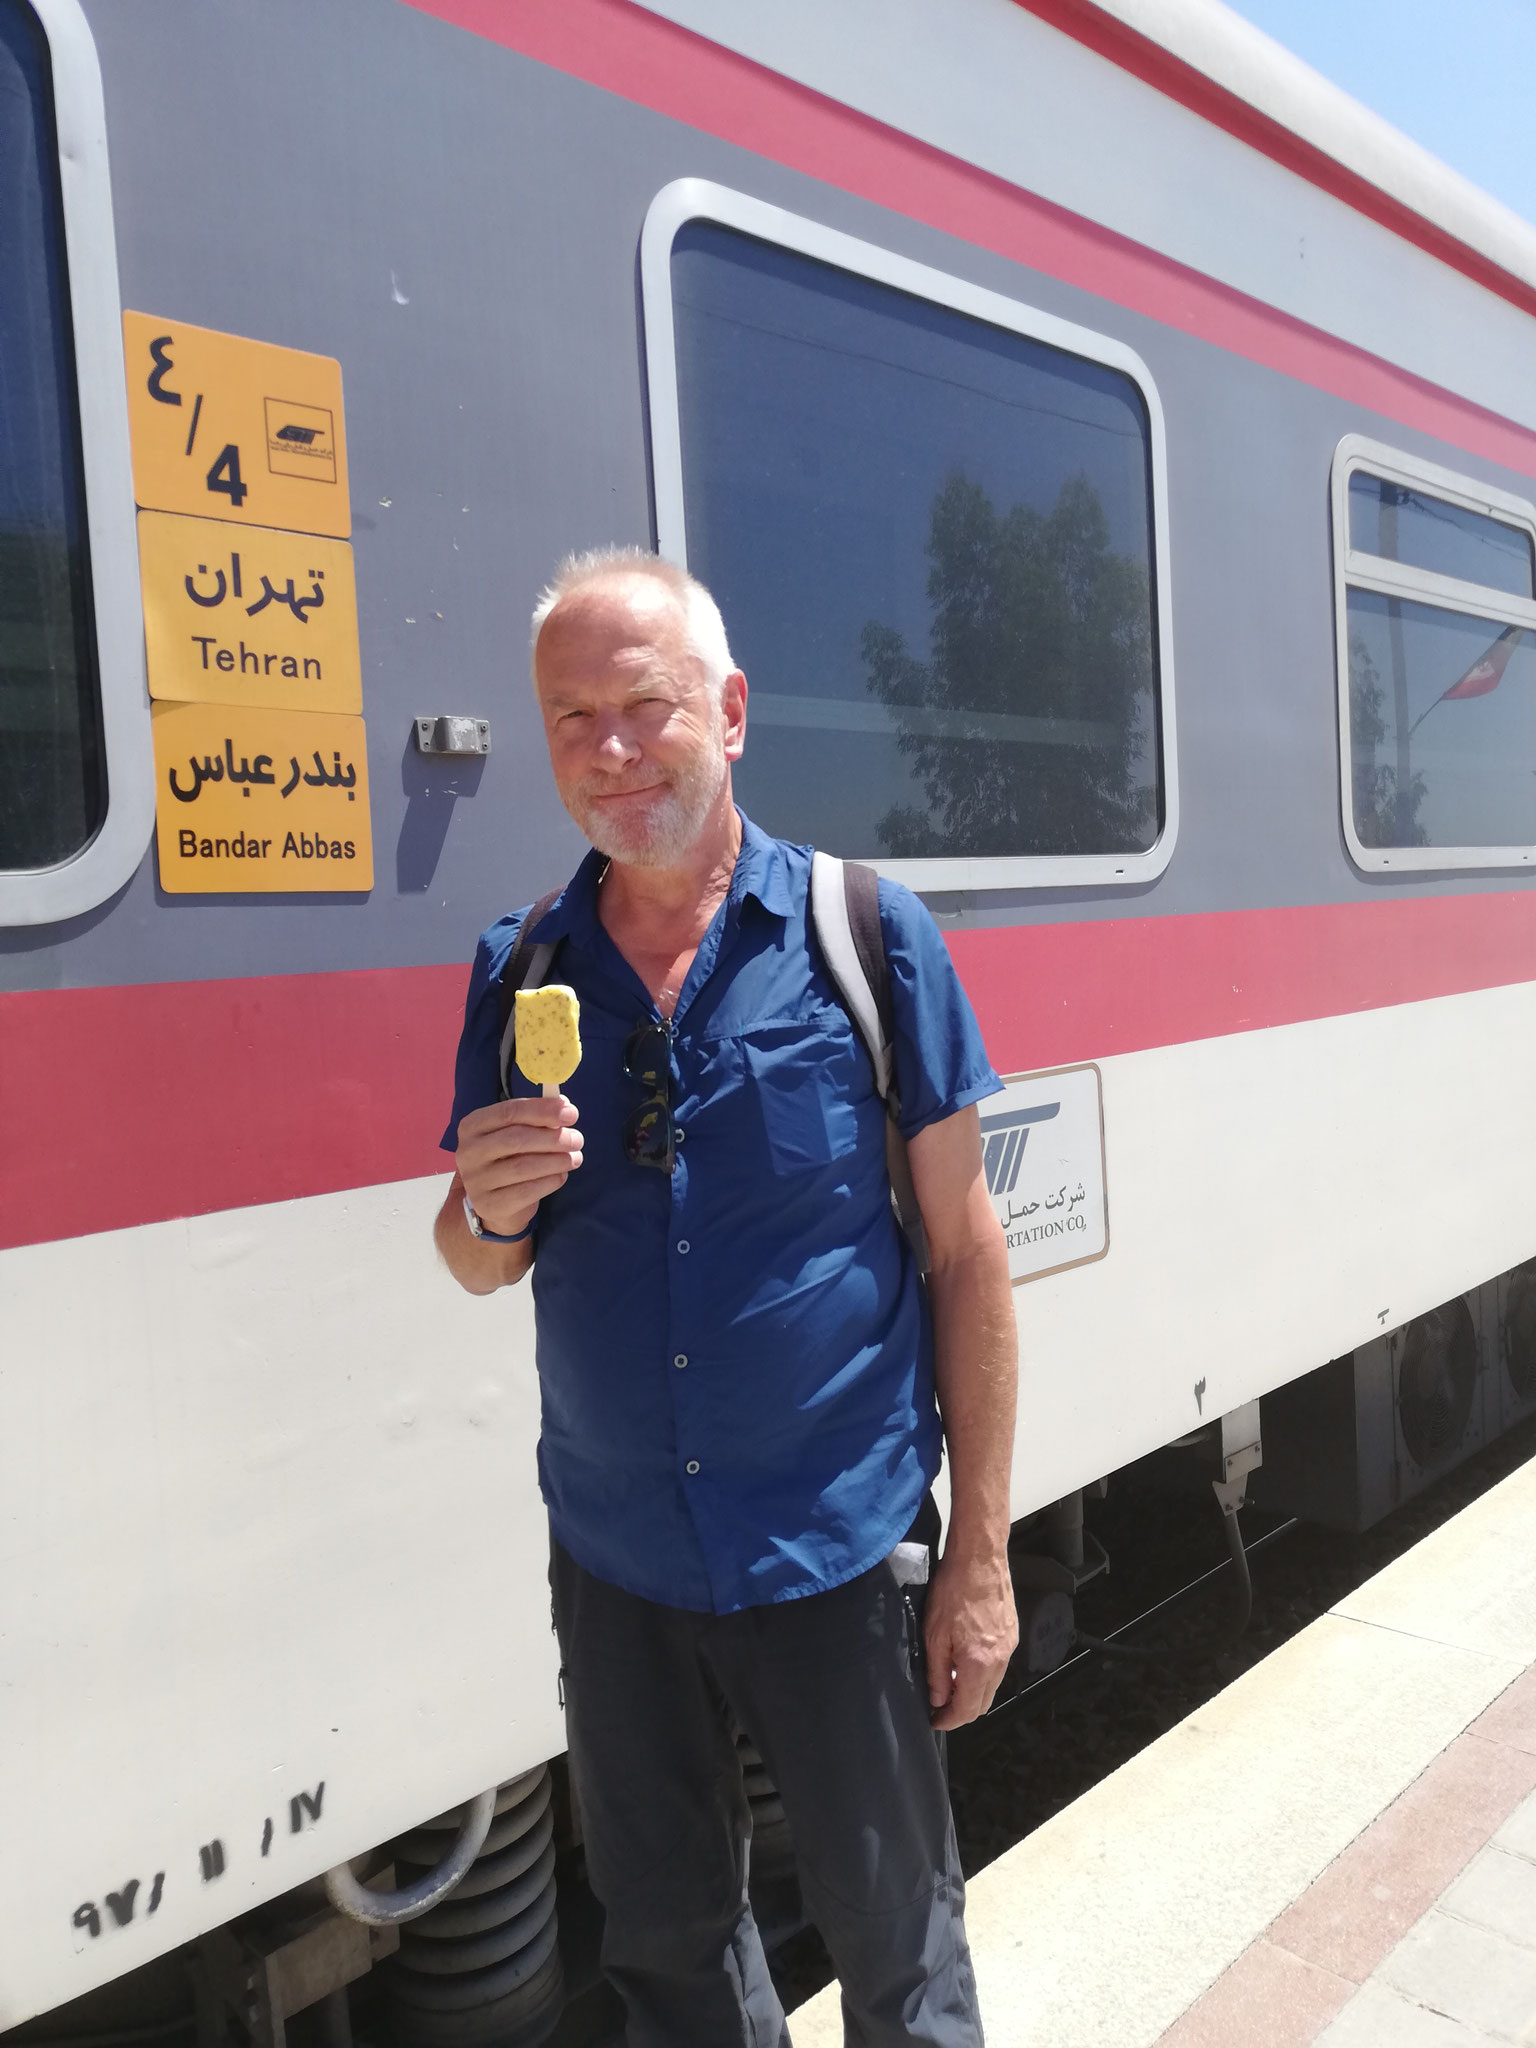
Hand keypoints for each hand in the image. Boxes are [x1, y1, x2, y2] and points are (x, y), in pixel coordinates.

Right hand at [455, 1095, 582, 1237]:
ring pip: (523, 1166)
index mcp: (472, 1125)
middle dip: (553, 1138)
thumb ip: (538, 1118)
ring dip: (556, 1160)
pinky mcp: (490, 1204)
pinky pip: (527, 1191)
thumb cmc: (509, 1158)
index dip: (542, 1110)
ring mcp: (476, 1181)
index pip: (509, 1111)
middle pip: (516, 1139)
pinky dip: (550, 1181)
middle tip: (577, 1139)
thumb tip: (565, 1107)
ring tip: (575, 1158)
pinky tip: (562, 1175)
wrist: (494, 1201)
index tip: (571, 1113)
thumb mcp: (517, 1132)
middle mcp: (468, 1152)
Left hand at [924, 1549, 1017, 1729]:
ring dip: (972, 1692)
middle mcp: (1000, 1660)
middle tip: (940, 1707)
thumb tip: (938, 1699)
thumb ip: (936, 1672)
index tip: (935, 1720)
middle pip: (984, 1703)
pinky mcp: (1012, 1634)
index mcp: (979, 1663)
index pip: (966, 1709)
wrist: (980, 1558)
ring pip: (993, 1686)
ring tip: (949, 1683)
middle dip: (962, 1712)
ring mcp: (1009, 1647)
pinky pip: (999, 1667)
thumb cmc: (953, 1590)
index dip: (949, 1721)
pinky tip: (965, 1662)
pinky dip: (983, 1674)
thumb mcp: (934, 1634)